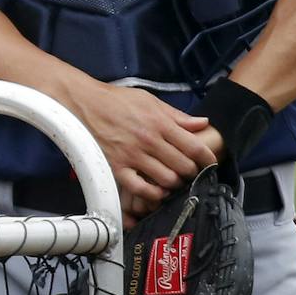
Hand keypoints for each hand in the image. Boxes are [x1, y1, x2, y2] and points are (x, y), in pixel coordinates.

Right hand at [71, 82, 217, 227]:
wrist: (85, 103)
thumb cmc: (117, 101)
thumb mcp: (149, 100)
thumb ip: (177, 115)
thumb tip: (203, 123)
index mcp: (158, 123)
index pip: (194, 147)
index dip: (207, 158)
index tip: (211, 163)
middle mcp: (148, 141)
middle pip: (184, 166)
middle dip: (192, 171)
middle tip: (191, 171)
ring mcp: (132, 156)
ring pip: (167, 179)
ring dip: (176, 182)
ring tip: (175, 179)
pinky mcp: (118, 167)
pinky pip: (141, 189)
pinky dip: (154, 194)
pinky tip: (158, 190)